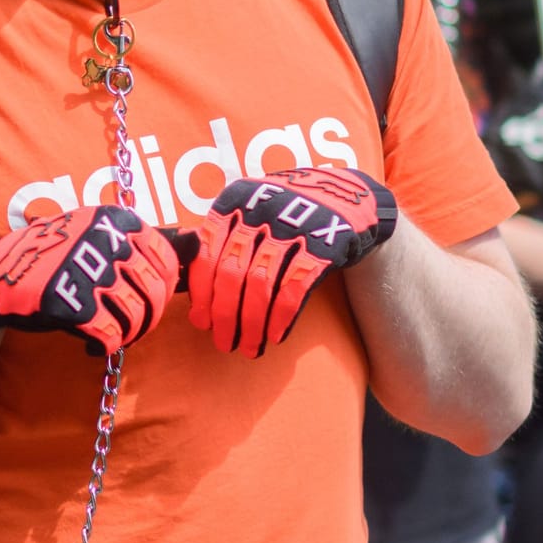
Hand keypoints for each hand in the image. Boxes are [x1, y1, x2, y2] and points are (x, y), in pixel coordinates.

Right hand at [0, 206, 181, 354]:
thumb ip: (148, 242)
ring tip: (111, 334)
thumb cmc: (56, 257)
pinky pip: (108, 333)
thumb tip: (199, 241)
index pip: (166, 260)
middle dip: (147, 316)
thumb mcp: (100, 237)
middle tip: (129, 325)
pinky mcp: (67, 300)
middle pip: (154, 291)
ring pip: (136, 315)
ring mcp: (85, 269)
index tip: (144, 298)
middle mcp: (103, 240)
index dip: (162, 288)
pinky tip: (90, 344)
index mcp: (115, 220)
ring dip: (127, 334)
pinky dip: (104, 345)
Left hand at [190, 166, 395, 356]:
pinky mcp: (323, 243)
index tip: (201, 322)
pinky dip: (281, 315)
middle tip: (223, 342)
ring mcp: (292, 226)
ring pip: (261, 283)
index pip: (207, 253)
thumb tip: (194, 289)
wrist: (347, 196)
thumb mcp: (252, 209)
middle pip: (232, 272)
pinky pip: (295, 287)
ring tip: (249, 347)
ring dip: (252, 322)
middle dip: (225, 314)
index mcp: (234, 201)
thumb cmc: (287, 212)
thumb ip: (224, 237)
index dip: (202, 292)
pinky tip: (275, 335)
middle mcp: (260, 210)